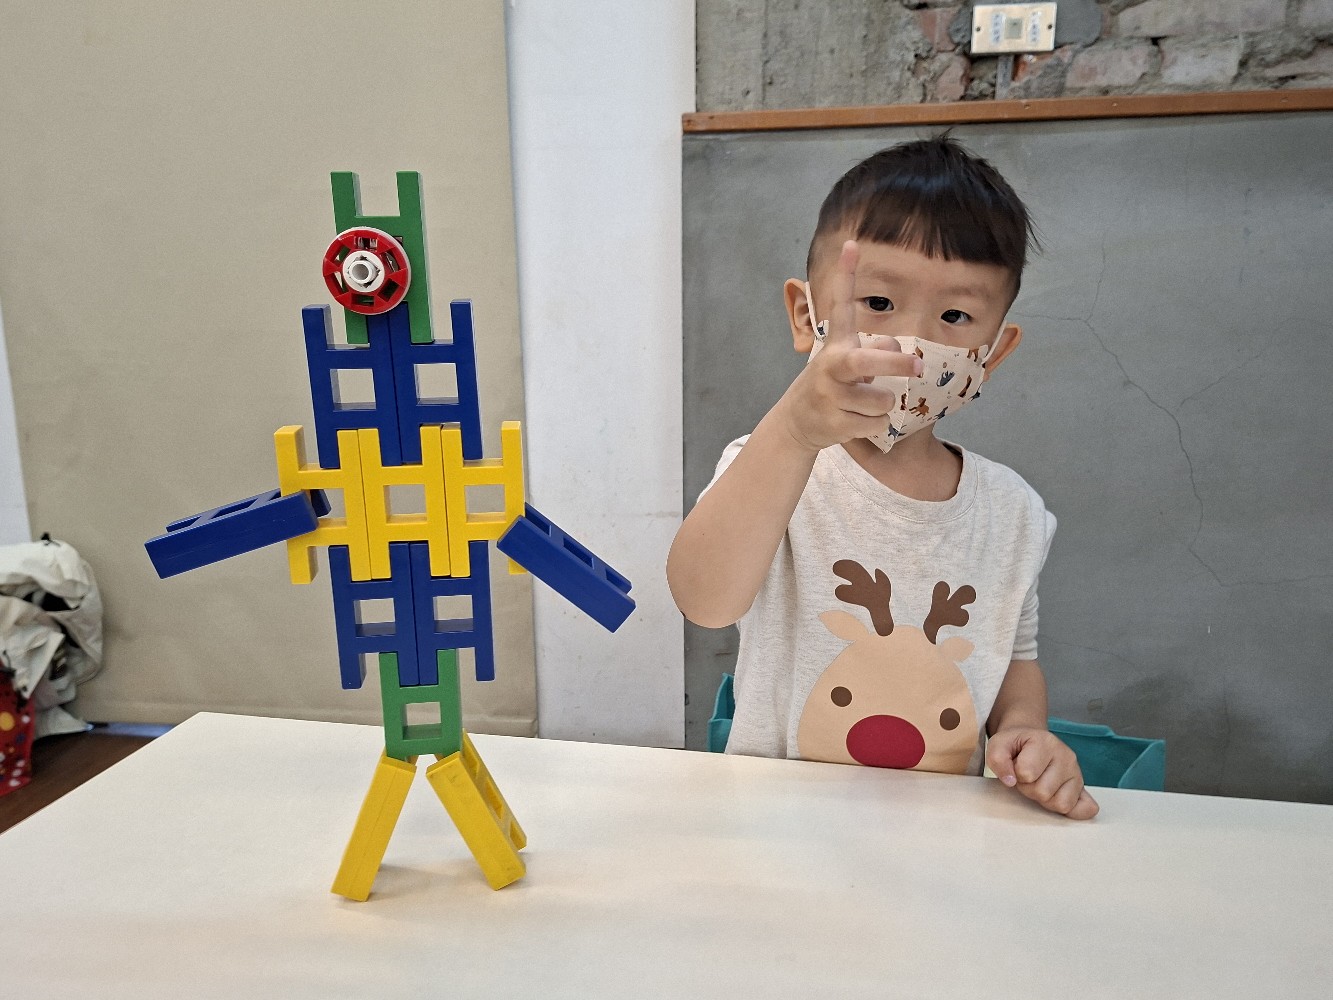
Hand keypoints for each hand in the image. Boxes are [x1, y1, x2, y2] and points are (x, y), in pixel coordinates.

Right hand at [776, 240, 921, 452]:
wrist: (797, 423)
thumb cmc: (833, 386)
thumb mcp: (849, 363)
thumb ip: (875, 350)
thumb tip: (892, 344)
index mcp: (836, 344)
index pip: (841, 304)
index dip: (846, 273)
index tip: (853, 243)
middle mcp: (831, 366)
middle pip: (866, 361)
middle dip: (895, 363)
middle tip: (917, 366)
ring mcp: (831, 395)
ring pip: (883, 400)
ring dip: (882, 407)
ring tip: (863, 405)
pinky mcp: (835, 422)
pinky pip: (878, 424)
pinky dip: (875, 426)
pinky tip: (855, 422)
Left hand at [987, 727, 1099, 819]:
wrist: (1031, 741)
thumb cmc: (1016, 746)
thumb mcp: (999, 744)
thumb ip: (997, 758)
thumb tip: (1010, 781)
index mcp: (1045, 742)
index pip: (1026, 773)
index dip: (1016, 774)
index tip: (1016, 765)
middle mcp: (1066, 756)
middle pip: (1043, 791)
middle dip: (1029, 788)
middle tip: (1027, 777)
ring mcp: (1077, 773)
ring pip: (1060, 804)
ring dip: (1044, 799)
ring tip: (1039, 783)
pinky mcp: (1083, 788)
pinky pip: (1082, 809)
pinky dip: (1067, 809)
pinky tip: (1056, 796)